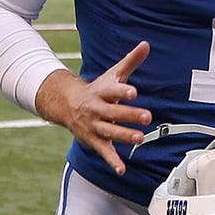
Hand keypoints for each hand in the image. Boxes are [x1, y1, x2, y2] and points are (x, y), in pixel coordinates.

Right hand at [35, 41, 152, 175]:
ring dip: (123, 135)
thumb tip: (146, 44)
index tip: (134, 91)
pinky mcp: (94, 140)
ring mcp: (94, 126)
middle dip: (129, 115)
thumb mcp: (112, 75)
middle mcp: (96, 109)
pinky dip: (112, 161)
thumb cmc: (98, 89)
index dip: (122, 91)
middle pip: (112, 112)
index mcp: (101, 91)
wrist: (67, 105)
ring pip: (109, 132)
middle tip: (147, 116)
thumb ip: (130, 61)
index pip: (112, 90)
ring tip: (139, 138)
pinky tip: (121, 170)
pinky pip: (103, 152)